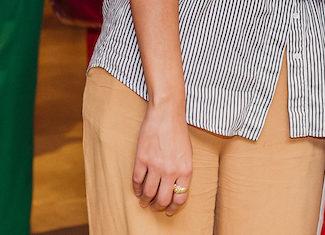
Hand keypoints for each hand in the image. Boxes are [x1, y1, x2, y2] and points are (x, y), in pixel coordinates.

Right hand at [132, 101, 192, 215]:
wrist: (167, 113)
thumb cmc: (179, 131)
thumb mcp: (188, 153)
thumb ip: (182, 171)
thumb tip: (176, 189)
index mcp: (186, 169)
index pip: (181, 197)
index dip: (174, 207)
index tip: (169, 210)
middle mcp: (171, 170)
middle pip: (163, 199)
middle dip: (158, 206)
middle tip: (154, 206)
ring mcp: (155, 165)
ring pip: (148, 193)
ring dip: (145, 200)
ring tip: (144, 201)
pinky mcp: (141, 159)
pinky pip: (137, 181)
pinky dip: (136, 189)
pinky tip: (137, 190)